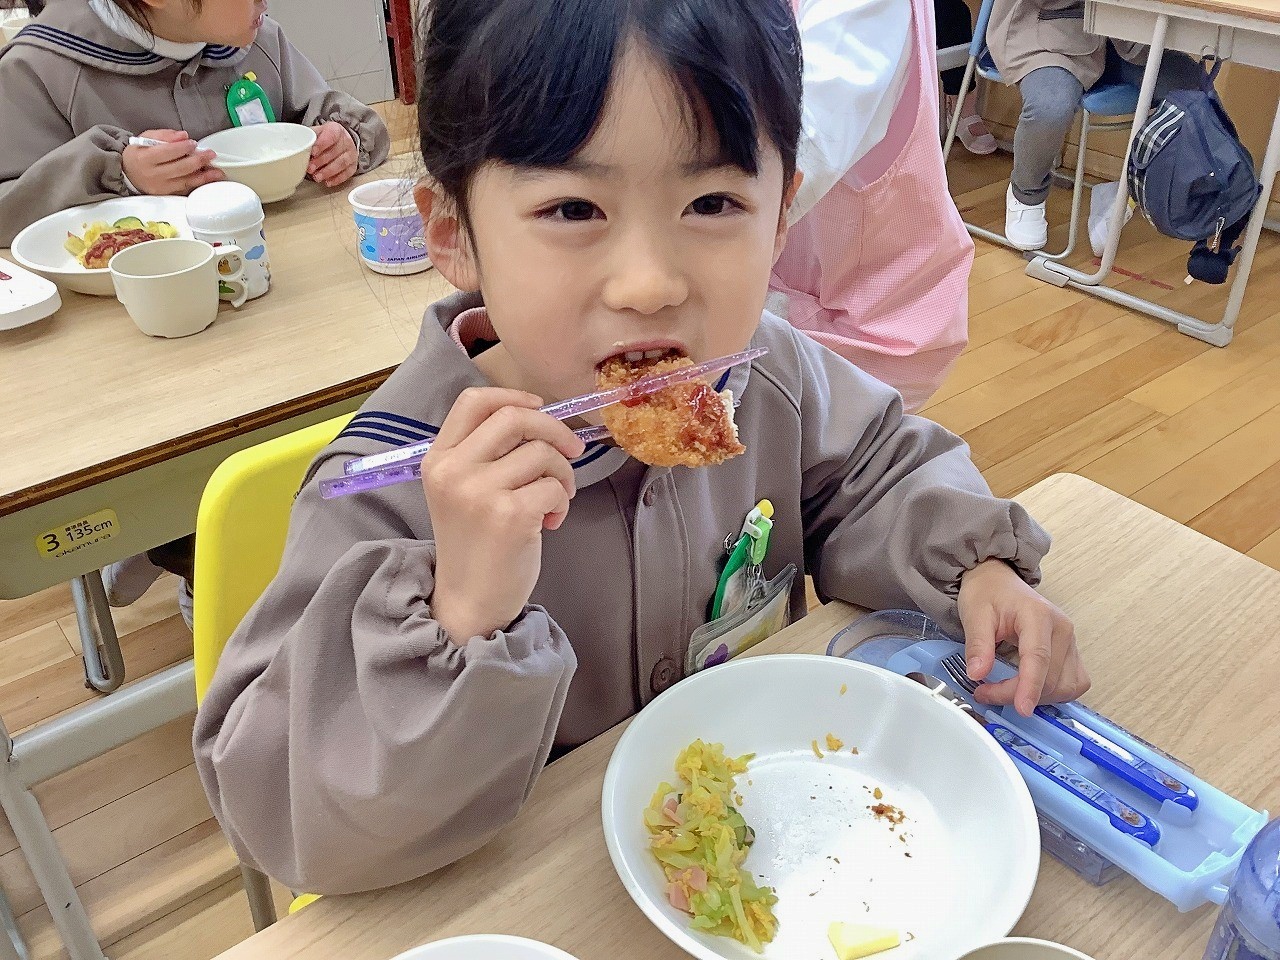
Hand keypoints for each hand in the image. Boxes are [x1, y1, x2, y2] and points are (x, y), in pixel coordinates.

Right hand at [122, 129, 222, 195]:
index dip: (182, 147)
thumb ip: (165, 135)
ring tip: (217, 171)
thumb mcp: (146, 138)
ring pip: (185, 181)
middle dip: (198, 160)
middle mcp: (153, 175)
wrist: (128, 173)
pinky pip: (186, 189)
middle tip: (210, 154)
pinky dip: (198, 183)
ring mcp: (160, 187)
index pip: (167, 152)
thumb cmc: (139, 154)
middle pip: (180, 168)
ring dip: (204, 176)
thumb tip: (183, 136)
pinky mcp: (167, 194)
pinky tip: (209, 179)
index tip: (193, 143)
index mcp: (145, 158)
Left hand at [307, 121, 358, 186]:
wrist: (339, 142)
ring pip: (341, 164)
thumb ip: (308, 138)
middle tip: (310, 168)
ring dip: (328, 172)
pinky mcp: (353, 166)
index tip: (312, 152)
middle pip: (335, 152)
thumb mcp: (316, 132)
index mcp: (337, 130)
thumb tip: (296, 145)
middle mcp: (346, 141)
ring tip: (317, 177)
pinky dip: (336, 179)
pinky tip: (327, 181)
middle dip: (321, 161)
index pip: (331, 136)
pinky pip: (347, 174)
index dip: (321, 145)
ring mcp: (351, 154)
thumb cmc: (325, 138)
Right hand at [422, 388, 585, 643]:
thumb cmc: (475, 544)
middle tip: (571, 453)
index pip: (474, 401)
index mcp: (438, 459)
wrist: (469, 601)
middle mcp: (453, 470)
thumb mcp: (462, 490)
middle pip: (516, 418)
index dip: (514, 396)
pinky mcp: (509, 515)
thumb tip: (540, 418)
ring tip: (555, 500)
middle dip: (555, 430)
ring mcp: (479, 492)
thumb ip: (486, 454)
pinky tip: (550, 521)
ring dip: (562, 474)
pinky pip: (554, 486)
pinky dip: (563, 501)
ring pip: (542, 453)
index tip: (540, 407)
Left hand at [957, 559, 1088, 715]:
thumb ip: (977, 644)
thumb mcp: (974, 614)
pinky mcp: (1071, 652)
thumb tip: (978, 674)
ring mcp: (1070, 642)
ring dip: (1036, 697)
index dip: (1030, 687)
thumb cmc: (988, 593)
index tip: (1021, 708)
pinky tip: (1028, 689)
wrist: (998, 580)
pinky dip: (1052, 693)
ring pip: (1064, 686)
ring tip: (1005, 691)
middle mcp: (1062, 629)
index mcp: (1038, 615)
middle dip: (1018, 694)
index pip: (1039, 657)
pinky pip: (1072, 683)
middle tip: (985, 692)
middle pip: (1050, 678)